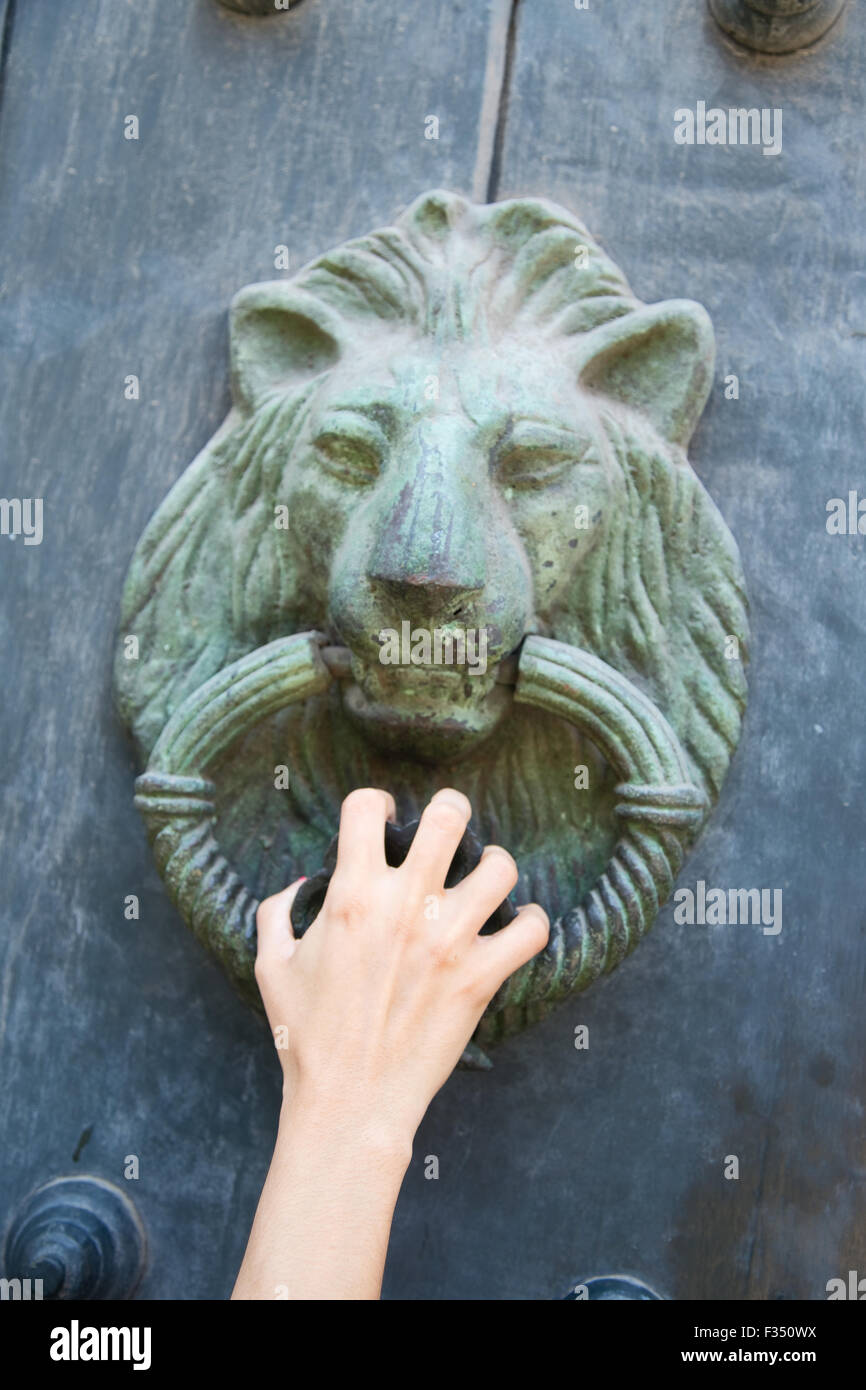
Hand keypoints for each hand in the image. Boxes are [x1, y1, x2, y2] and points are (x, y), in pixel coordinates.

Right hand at [255, 786, 548, 1152]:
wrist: (349, 1101)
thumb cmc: (305, 1036)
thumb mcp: (271, 965)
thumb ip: (278, 911)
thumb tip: (303, 884)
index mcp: (352, 895)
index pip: (367, 807)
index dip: (375, 803)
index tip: (383, 821)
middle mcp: (405, 907)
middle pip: (448, 817)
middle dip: (450, 809)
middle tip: (447, 829)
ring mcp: (448, 941)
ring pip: (500, 867)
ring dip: (495, 865)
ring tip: (485, 878)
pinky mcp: (480, 978)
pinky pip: (531, 931)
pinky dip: (531, 922)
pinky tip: (517, 925)